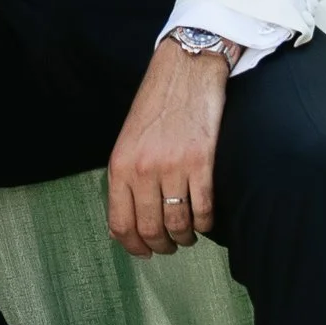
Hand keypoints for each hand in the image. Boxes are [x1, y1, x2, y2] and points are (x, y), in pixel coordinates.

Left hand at [107, 40, 229, 256]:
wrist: (185, 71)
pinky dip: (206, 223)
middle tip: (169, 246)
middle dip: (161, 246)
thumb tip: (125, 220)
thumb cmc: (157, 106)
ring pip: (178, 225)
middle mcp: (143, 170)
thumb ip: (126, 178)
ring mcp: (172, 167)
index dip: (132, 246)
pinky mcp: (201, 163)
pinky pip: (203, 210)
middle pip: (150, 229)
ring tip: (188, 235)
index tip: (143, 252)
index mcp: (120, 165)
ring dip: (184, 238)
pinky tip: (205, 221)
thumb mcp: (128, 140)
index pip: (119, 222)